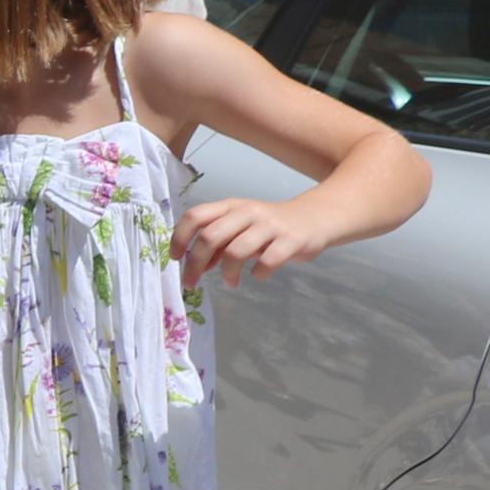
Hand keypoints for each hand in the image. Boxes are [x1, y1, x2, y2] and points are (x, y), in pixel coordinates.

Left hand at [176, 196, 328, 287]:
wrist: (316, 217)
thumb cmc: (269, 226)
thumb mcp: (240, 227)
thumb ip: (218, 242)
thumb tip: (195, 265)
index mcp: (231, 206)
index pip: (196, 216)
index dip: (179, 237)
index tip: (174, 258)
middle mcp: (248, 212)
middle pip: (210, 236)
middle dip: (195, 263)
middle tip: (191, 282)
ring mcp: (271, 225)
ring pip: (235, 251)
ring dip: (226, 273)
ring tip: (229, 282)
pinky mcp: (292, 239)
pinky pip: (267, 262)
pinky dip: (258, 273)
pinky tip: (258, 275)